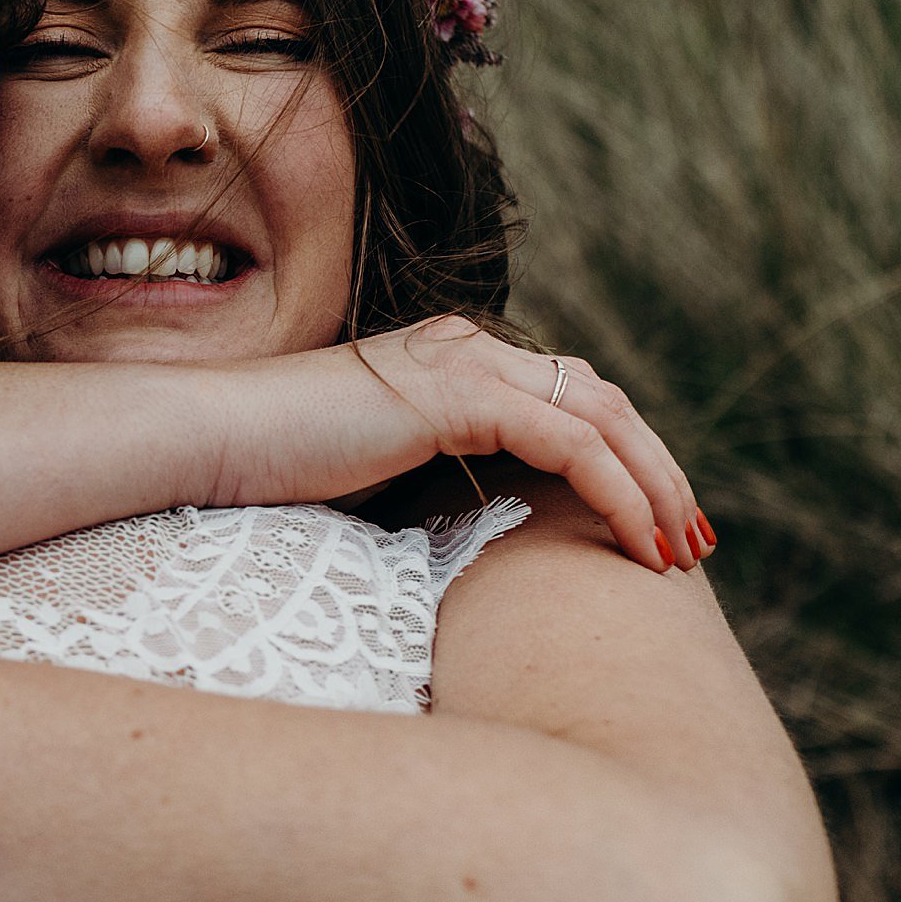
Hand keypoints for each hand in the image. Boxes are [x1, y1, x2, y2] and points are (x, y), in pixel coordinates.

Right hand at [206, 318, 711, 573]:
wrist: (206, 442)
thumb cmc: (264, 472)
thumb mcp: (369, 474)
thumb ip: (428, 479)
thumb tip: (474, 534)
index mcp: (453, 361)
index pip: (570, 401)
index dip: (626, 461)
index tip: (655, 529)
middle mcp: (470, 347)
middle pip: (605, 402)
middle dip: (660, 474)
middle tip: (694, 543)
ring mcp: (467, 362)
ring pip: (605, 418)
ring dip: (655, 488)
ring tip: (680, 554)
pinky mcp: (461, 393)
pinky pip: (573, 443)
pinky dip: (618, 494)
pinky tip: (638, 546)